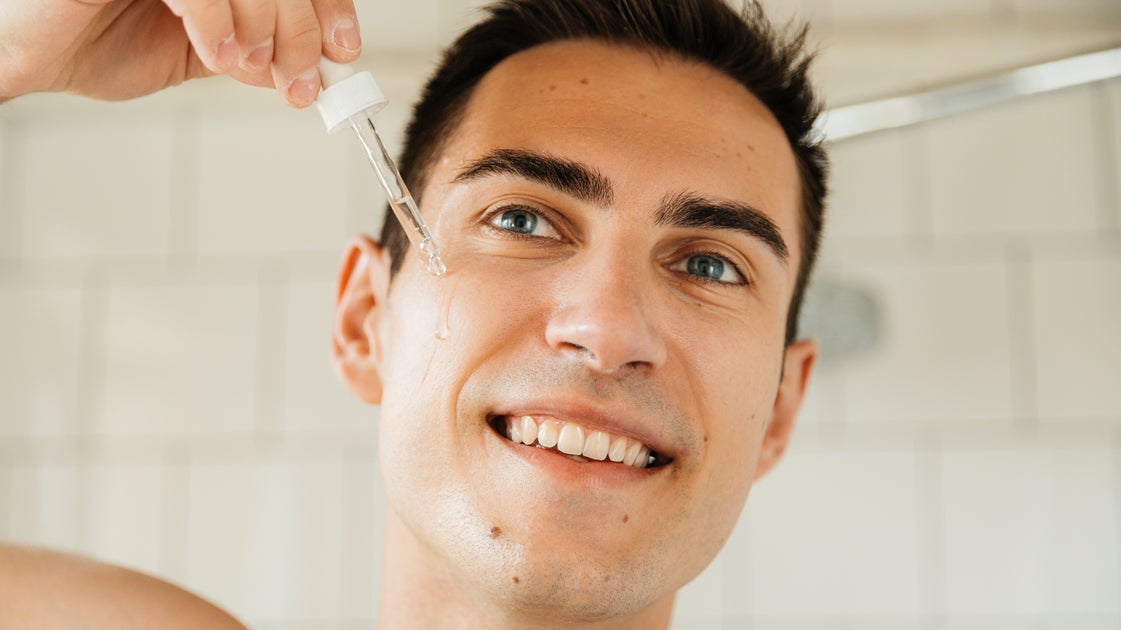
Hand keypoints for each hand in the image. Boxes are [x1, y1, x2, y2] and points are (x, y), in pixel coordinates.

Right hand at [0, 0, 360, 106]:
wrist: (28, 57)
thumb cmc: (95, 43)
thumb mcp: (197, 56)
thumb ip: (251, 54)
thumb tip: (308, 69)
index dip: (327, 5)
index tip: (343, 49)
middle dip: (301, 30)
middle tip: (302, 82)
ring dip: (265, 28)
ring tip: (251, 71)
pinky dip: (219, 21)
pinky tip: (218, 55)